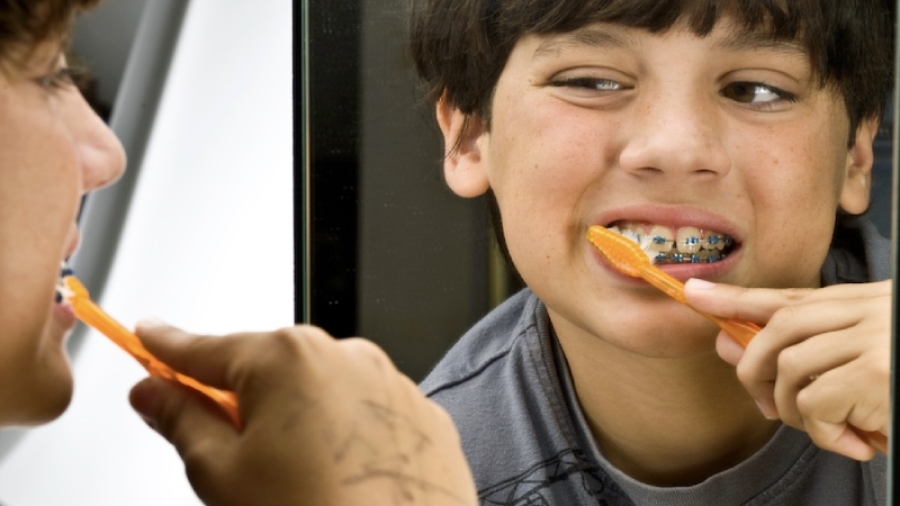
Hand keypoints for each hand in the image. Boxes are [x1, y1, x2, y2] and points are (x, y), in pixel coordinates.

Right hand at [129, 321, 476, 505]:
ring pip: (320, 392)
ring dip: (298, 421)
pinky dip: (345, 437)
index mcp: (287, 359)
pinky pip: (365, 414)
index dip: (167, 346)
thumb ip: (182, 422)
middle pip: (267, 369)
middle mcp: (344, 356)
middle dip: (241, 401)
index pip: (205, 348)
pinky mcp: (421, 416)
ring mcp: (390, 383)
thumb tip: (155, 394)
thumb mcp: (223, 474)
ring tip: (297, 481)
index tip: (148, 336)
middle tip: (229, 454)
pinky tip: (338, 480)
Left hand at [684, 279, 890, 460]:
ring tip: (829, 429)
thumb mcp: (859, 365)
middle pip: (781, 326)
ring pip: (789, 367)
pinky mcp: (877, 374)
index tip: (696, 295)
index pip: (791, 297)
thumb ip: (802, 353)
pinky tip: (854, 442)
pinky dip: (823, 432)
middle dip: (755, 367)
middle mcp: (870, 311)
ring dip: (794, 409)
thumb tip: (726, 344)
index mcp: (867, 303)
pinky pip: (813, 402)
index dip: (738, 298)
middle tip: (766, 406)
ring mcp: (874, 339)